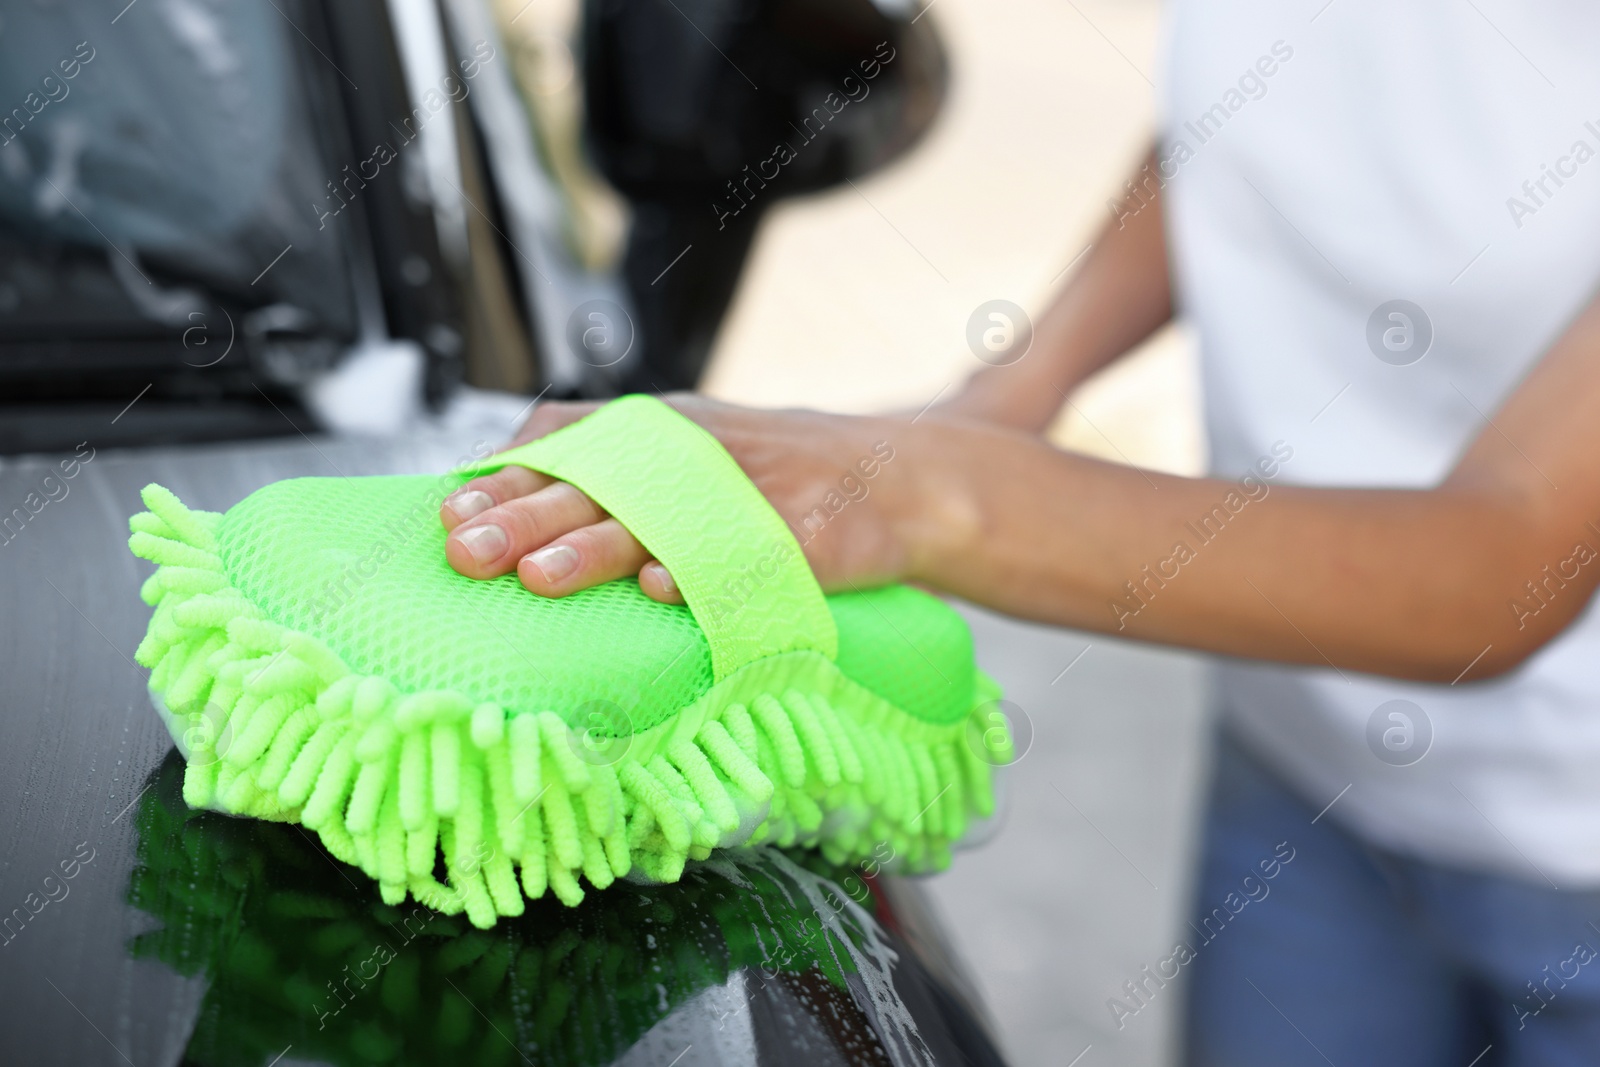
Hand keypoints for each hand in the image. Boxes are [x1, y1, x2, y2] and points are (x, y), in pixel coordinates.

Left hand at [439, 394, 917, 602]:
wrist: (899, 477)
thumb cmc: (773, 473)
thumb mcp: (689, 447)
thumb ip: (608, 461)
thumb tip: (496, 485)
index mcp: (661, 435)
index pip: (571, 445)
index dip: (508, 477)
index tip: (449, 512)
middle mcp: (696, 455)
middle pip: (599, 484)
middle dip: (527, 517)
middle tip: (467, 552)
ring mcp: (752, 494)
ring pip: (660, 519)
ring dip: (597, 547)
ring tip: (541, 577)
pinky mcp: (804, 538)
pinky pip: (747, 557)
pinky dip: (703, 572)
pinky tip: (661, 590)